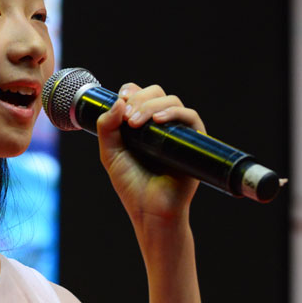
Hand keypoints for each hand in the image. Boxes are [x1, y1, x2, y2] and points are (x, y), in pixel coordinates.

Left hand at [96, 82, 205, 228]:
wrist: (151, 211)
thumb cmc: (132, 186)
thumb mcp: (111, 154)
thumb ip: (107, 128)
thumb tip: (117, 101)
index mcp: (143, 126)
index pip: (141, 95)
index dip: (132, 91)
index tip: (121, 98)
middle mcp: (162, 126)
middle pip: (157, 93)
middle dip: (140, 99)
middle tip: (128, 120)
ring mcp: (178, 133)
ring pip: (172, 101)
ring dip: (151, 106)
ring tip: (135, 123)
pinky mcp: (194, 142)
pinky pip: (190, 118)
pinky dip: (174, 113)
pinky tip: (158, 121)